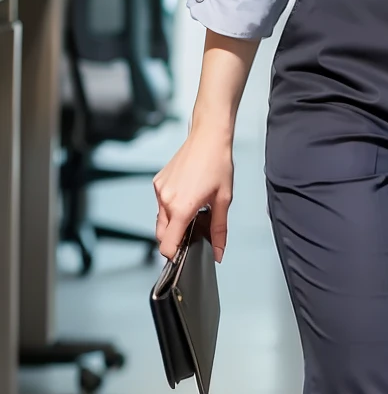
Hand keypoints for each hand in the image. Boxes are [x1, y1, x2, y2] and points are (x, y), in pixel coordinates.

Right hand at [153, 127, 233, 262]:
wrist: (208, 138)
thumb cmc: (217, 164)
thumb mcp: (224, 200)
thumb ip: (219, 230)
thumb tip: (219, 251)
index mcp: (182, 208)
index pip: (167, 245)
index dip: (174, 255)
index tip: (183, 255)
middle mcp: (166, 200)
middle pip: (161, 235)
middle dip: (174, 239)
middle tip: (193, 231)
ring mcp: (159, 190)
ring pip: (160, 219)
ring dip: (173, 222)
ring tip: (192, 210)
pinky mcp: (157, 182)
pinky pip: (160, 203)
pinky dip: (170, 207)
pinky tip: (186, 196)